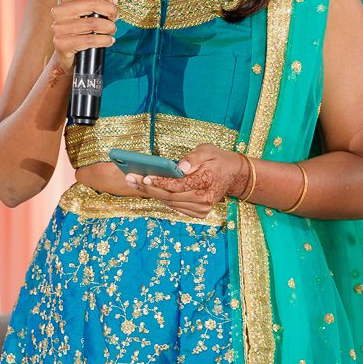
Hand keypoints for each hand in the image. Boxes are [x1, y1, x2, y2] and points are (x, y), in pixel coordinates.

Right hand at [51, 0, 130, 73]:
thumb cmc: (85, 28)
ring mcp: (58, 28)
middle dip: (110, 10)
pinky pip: (89, 39)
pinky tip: (108, 41)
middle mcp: (58, 10)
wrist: (70, 56)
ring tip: (112, 30)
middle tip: (115, 17)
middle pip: (92, 3)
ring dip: (109, 27)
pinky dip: (104, 40)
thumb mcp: (96, 7)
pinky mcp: (62, 44)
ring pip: (93, 23)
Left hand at [127, 144, 249, 219]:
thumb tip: (180, 167)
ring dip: (151, 193)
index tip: (144, 176)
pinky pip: (175, 207)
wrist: (233, 174)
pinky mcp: (199, 213)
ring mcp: (202, 209)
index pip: (178, 185)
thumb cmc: (217, 159)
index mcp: (206, 183)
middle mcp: (204, 200)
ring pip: (170, 203)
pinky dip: (162, 198)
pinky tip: (149, 188)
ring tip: (134, 182)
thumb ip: (193, 158)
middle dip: (148, 187)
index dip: (160, 181)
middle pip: (170, 196)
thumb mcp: (207, 150)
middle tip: (130, 178)